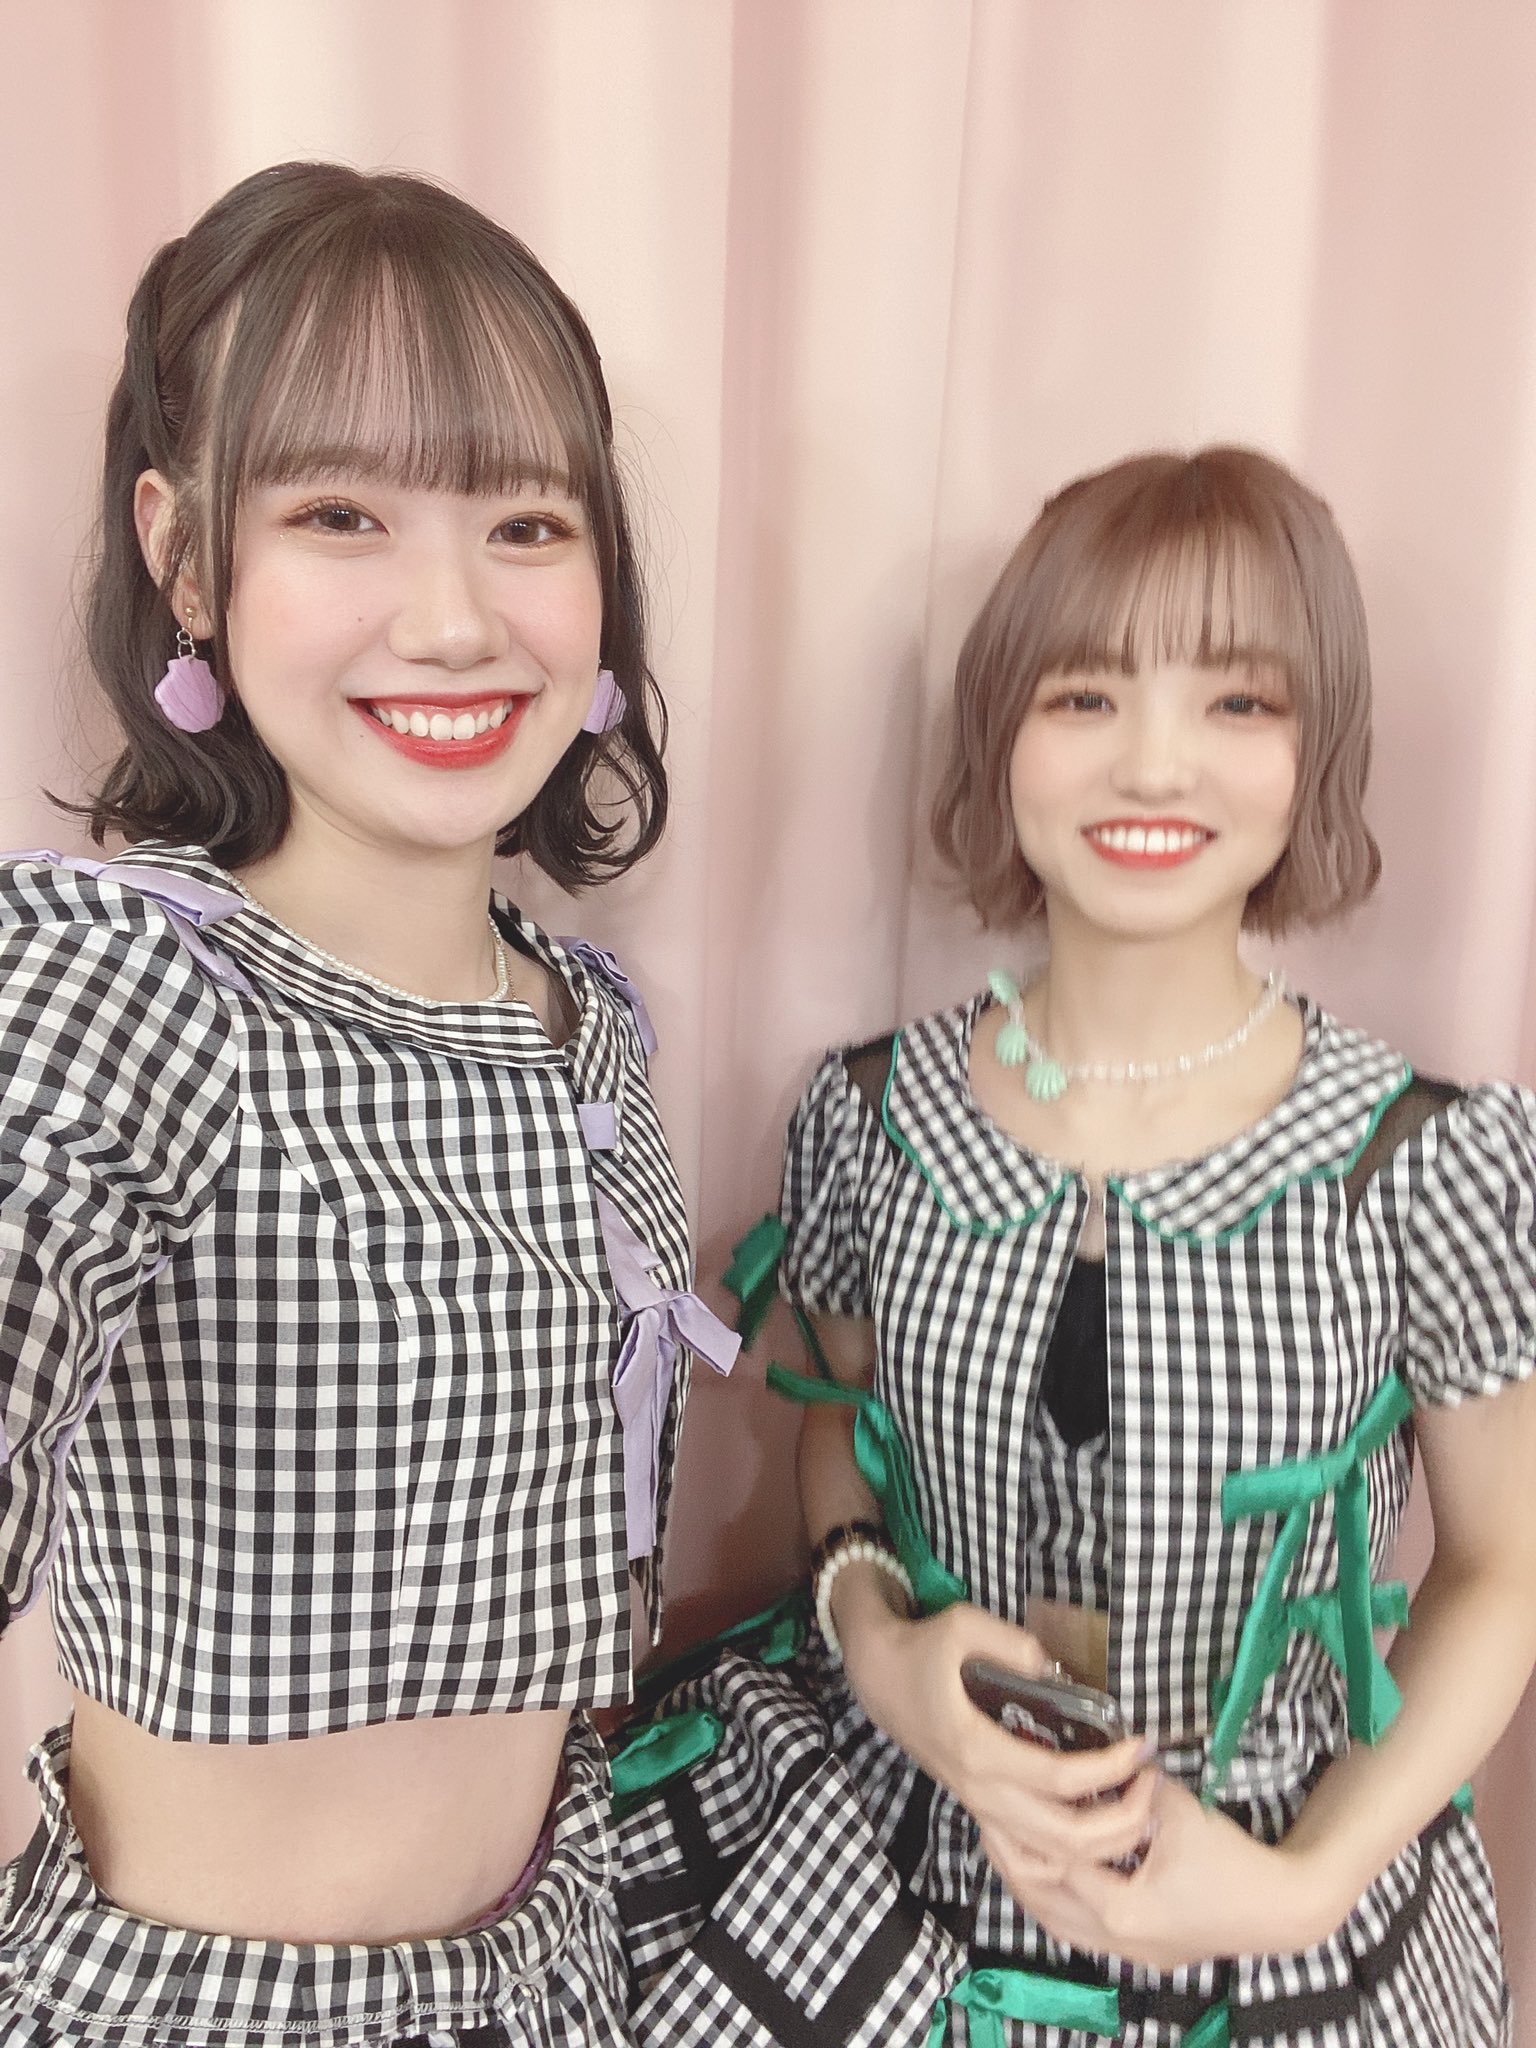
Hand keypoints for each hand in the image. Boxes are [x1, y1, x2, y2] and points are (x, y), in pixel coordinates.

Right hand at [838, 1583, 1157, 1878]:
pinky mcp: (982, 1810)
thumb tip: (1056, 1668)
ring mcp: (981, 1808)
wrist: (879, 1678)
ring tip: (1140, 1807)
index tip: (1143, 1744)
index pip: (1061, 1780)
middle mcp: (983, 1792)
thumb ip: (1012, 1644)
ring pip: (1052, 1856)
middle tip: (1154, 1783)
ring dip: (1104, 1842)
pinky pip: (1029, 1857)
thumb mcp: (963, 1626)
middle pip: (1065, 1837)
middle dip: (1122, 1818)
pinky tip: (1098, 1833)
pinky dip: (1069, 1858)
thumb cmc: (923, 1651)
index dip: (1110, 1768)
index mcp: (980, 1750)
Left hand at [1001, 1779, 1338, 1968]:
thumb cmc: (1229, 1857)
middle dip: (1012, 1862)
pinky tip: (1047, 1876)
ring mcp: (1128, 1955)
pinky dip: (1056, 1905)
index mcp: (1120, 1907)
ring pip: (1056, 1926)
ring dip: (1029, 1886)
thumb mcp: (1175, 1809)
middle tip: (988, 1822)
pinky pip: (1079, 1935)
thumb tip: (1098, 1757)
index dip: (1027, 1828)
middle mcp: (1115, 1940)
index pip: (1054, 1864)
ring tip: (1007, 1845)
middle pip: (1042, 1903)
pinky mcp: (1141, 1957)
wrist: (1280, 1907)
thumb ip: (1129, 1786)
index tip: (1003, 1796)